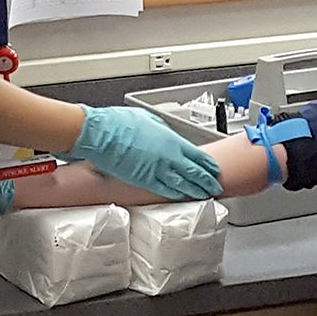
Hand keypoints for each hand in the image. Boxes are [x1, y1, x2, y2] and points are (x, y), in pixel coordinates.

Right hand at [65, 106, 223, 200]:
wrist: (102, 134)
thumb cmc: (120, 123)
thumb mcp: (148, 119)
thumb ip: (161, 128)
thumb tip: (165, 133)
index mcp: (171, 139)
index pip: (197, 155)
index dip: (208, 164)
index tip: (214, 169)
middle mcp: (168, 156)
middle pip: (194, 172)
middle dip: (207, 181)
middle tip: (215, 186)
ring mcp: (157, 170)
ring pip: (182, 184)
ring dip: (195, 190)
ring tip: (204, 195)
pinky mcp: (144, 180)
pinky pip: (164, 189)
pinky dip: (175, 194)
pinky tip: (182, 196)